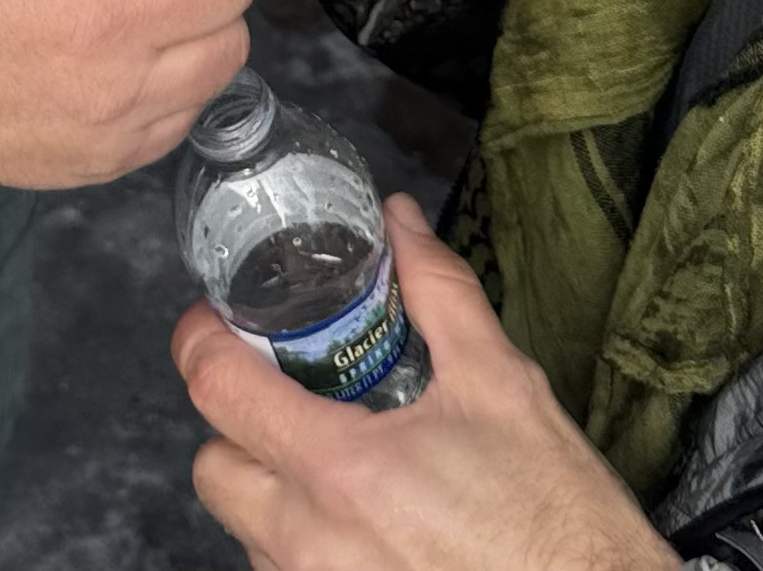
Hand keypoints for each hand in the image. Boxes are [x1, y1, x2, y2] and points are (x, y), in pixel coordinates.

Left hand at [175, 196, 677, 570]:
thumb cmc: (560, 518)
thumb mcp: (504, 386)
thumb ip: (437, 294)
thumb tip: (399, 224)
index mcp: (343, 470)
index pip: (218, 391)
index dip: (202, 339)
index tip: (214, 319)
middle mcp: (312, 544)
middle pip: (212, 468)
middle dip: (236, 423)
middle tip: (285, 392)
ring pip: (244, 530)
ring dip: (271, 488)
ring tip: (337, 461)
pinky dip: (303, 541)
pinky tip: (364, 520)